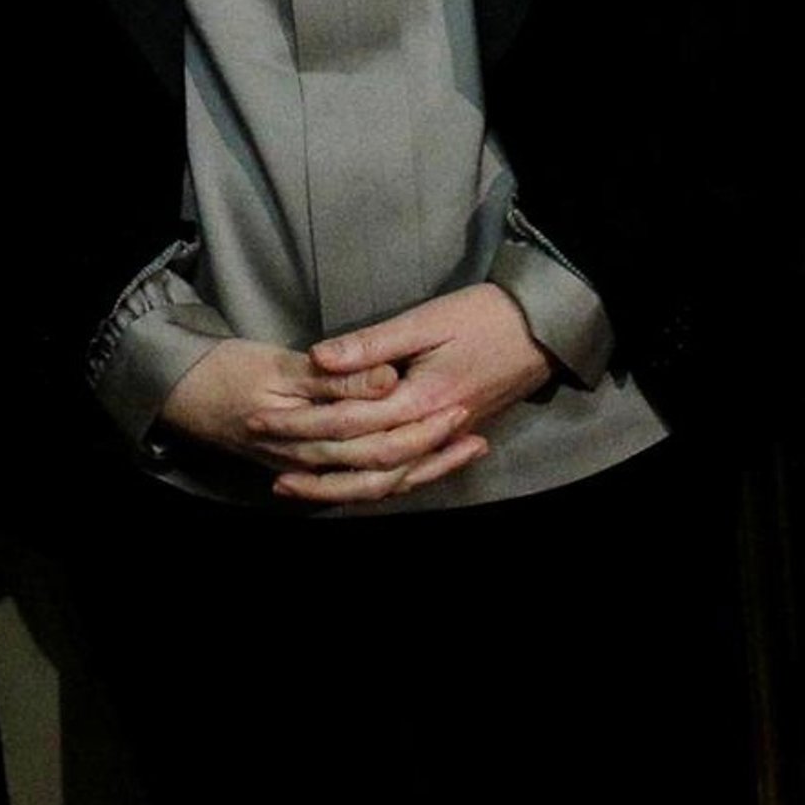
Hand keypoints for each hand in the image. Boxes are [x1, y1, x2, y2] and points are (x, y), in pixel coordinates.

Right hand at [155, 338, 455, 492]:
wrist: (180, 393)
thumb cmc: (225, 371)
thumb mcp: (275, 363)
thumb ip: (333, 379)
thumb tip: (384, 382)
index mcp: (308, 433)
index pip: (376, 436)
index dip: (420, 423)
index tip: (459, 404)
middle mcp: (313, 463)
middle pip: (384, 466)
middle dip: (433, 451)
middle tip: (474, 429)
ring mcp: (310, 472)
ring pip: (377, 483)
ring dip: (423, 469)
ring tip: (465, 448)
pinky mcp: (309, 471)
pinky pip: (360, 485)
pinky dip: (395, 476)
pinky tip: (421, 464)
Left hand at [268, 285, 551, 506]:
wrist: (542, 329)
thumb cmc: (483, 316)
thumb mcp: (425, 320)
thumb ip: (371, 344)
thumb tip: (318, 358)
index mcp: (421, 401)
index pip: (349, 424)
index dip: (303, 425)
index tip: (262, 422)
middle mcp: (432, 430)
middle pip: (365, 464)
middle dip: (315, 468)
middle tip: (270, 471)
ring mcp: (447, 439)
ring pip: (389, 479)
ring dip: (343, 487)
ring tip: (301, 488)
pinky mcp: (454, 437)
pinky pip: (412, 473)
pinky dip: (382, 484)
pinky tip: (356, 487)